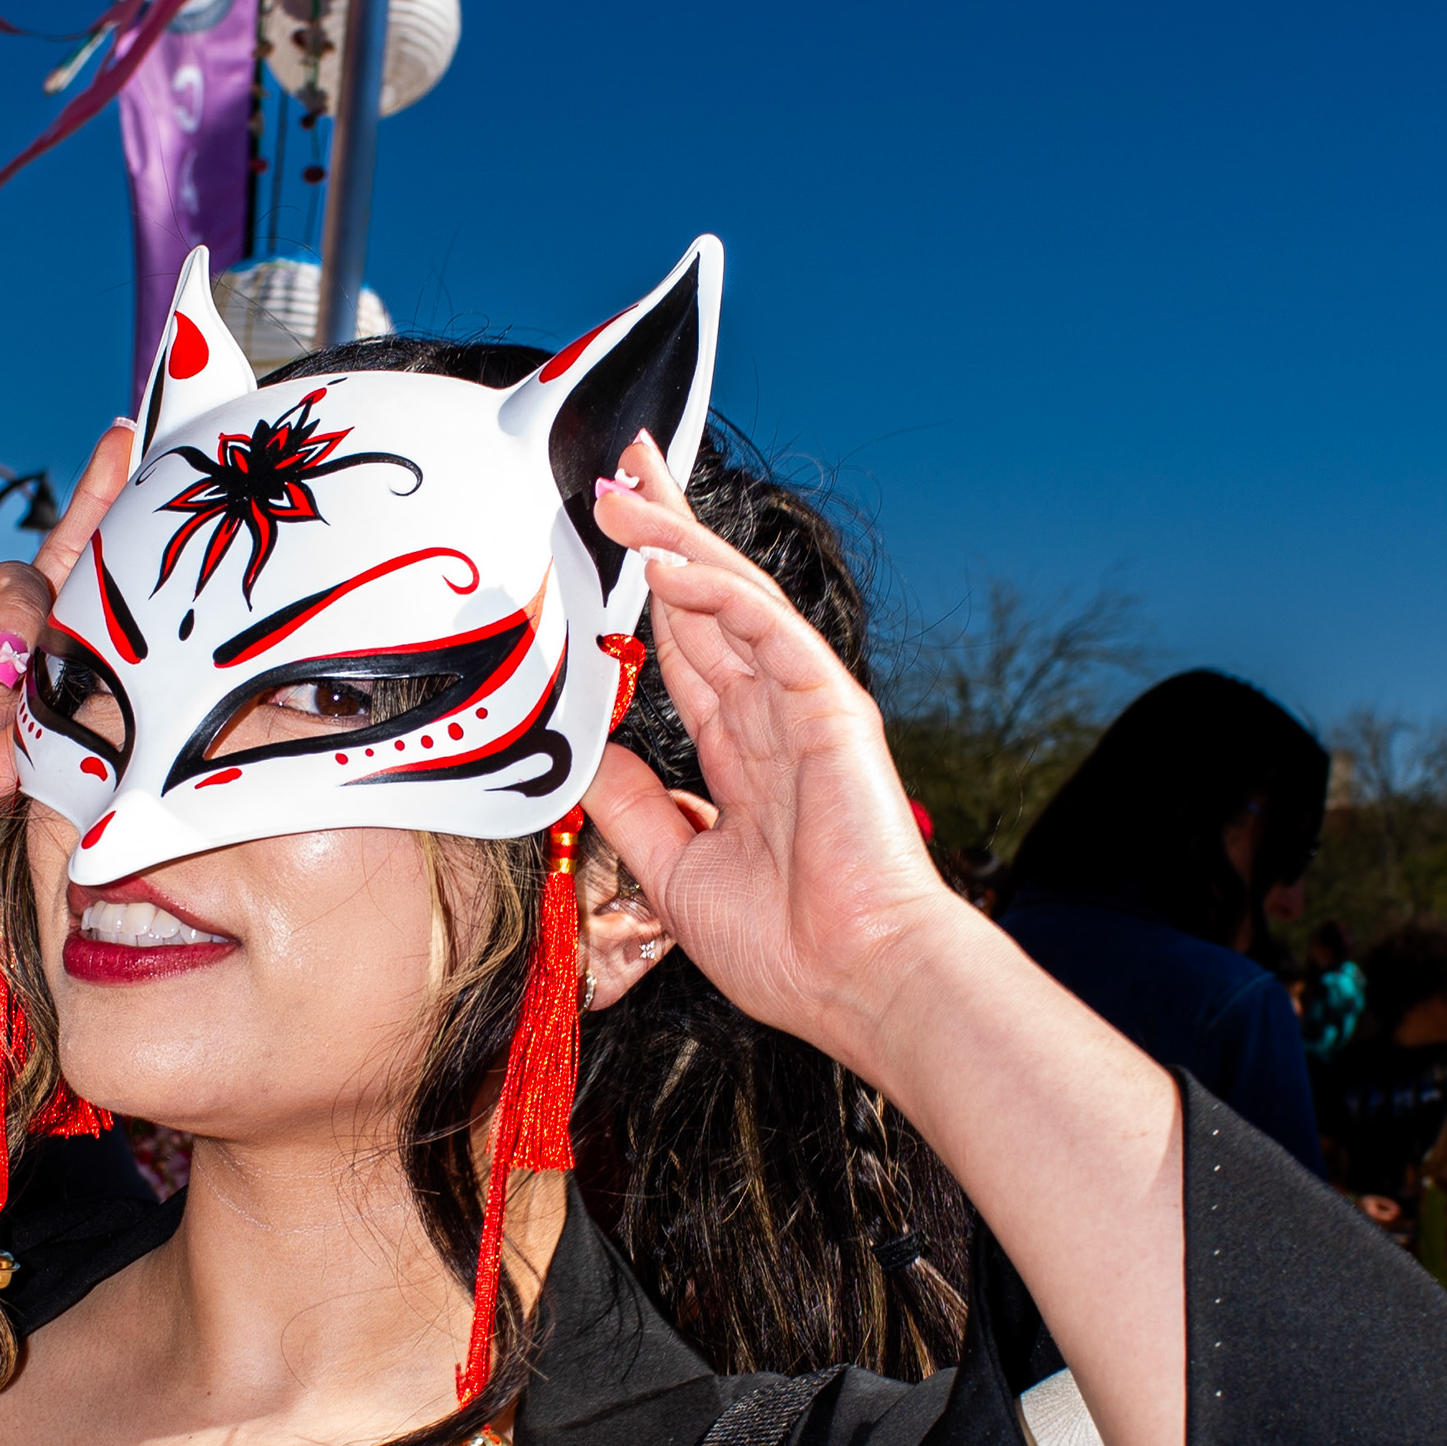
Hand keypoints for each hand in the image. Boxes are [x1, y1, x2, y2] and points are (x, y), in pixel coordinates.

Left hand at [580, 434, 969, 1072]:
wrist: (855, 979)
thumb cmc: (786, 946)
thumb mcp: (673, 870)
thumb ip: (633, 809)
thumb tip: (592, 761)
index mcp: (741, 750)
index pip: (685, 646)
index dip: (647, 591)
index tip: (610, 542)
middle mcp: (771, 713)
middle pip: (705, 598)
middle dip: (664, 530)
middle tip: (623, 466)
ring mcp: (803, 702)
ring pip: (729, 596)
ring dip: (674, 539)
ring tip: (622, 489)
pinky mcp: (828, 702)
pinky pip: (763, 626)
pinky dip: (712, 586)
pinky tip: (663, 556)